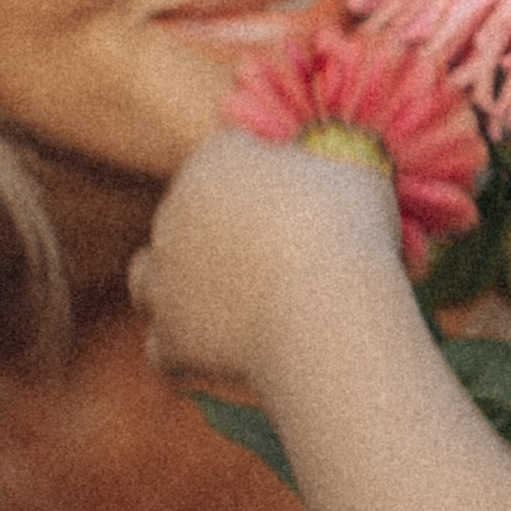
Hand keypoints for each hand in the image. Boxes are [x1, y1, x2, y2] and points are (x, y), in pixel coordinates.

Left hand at [131, 127, 398, 387]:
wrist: (324, 312)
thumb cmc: (348, 234)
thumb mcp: (362, 175)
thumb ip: (340, 162)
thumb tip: (347, 160)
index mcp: (215, 161)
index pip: (226, 154)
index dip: (260, 174)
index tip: (295, 198)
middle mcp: (173, 213)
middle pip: (186, 215)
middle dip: (218, 233)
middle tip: (273, 257)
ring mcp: (164, 278)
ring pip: (148, 277)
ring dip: (177, 287)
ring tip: (223, 304)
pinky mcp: (169, 337)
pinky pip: (165, 347)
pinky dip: (190, 353)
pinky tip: (227, 356)